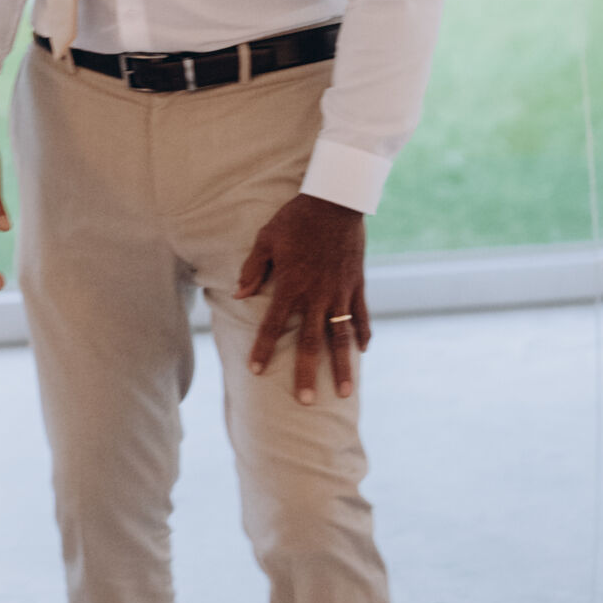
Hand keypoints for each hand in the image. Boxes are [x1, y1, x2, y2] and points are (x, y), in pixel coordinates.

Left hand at [235, 192, 368, 402]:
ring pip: (342, 336)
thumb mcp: (266, 239)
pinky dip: (363, 333)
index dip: (264, 349)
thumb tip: (238, 294)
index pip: (274, 324)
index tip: (257, 371)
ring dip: (343, 366)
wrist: (336, 200)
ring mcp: (341, 291)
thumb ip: (253, 269)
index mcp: (291, 284)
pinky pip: (362, 315)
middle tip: (305, 402)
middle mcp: (317, 294)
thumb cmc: (295, 218)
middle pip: (312, 341)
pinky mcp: (358, 284)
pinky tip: (363, 351)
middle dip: (308, 373)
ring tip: (345, 393)